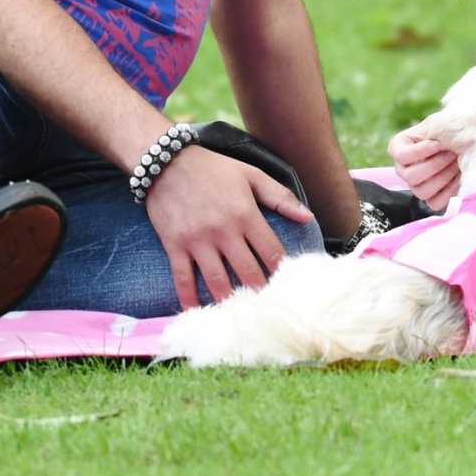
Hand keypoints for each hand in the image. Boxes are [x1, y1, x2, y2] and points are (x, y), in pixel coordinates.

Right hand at [145, 145, 315, 309]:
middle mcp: (223, 231)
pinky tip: (197, 310)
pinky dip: (190, 297)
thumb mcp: (251, 175)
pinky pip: (183, 278)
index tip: (287, 284)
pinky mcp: (175, 246)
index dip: (281, 271)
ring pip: (217, 280)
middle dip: (260, 291)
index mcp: (245, 214)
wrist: (167, 162)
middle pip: (247, 271)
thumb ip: (280, 197)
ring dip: (230, 299)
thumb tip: (308, 217)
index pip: (270, 251)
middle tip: (268, 306)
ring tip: (239, 312)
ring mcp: (198, 240)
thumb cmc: (213, 168)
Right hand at [388, 125, 458, 210]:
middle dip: (436, 164)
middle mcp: (404, 168)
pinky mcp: (432, 198)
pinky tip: (458, 177)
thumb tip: (438, 145)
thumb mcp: (439, 123)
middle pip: (410, 176)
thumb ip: (432, 132)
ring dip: (444, 177)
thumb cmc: (452, 128)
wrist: (470, 141)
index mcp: (400, 147)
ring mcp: (417, 185)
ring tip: (457, 164)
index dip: (419, 152)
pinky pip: (435, 203)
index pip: (399, 155)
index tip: (438, 144)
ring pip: (421, 191)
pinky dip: (449, 191)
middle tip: (453, 154)